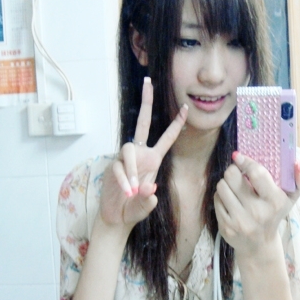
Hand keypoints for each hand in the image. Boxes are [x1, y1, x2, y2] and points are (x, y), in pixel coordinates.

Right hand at [100, 77, 187, 228]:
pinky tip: (127, 193)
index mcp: (154, 159)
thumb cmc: (134, 208)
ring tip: (133, 191)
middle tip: (148, 82)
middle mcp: (140, 154)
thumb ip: (148, 198)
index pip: (167, 137)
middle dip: (146, 102)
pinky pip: (118, 168)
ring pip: (128, 151)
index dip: (176, 123)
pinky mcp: (112, 166)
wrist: (117, 218)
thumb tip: (148, 189)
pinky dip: (124, 181)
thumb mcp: (146, 204)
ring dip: (131, 170)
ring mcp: (125, 159)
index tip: (186, 107)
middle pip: (142, 123)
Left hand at [214, 152, 299, 257]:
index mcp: (275, 202)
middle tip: (237, 175)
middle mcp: (258, 212)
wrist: (259, 246)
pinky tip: (230, 201)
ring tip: (234, 189)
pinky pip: (217, 200)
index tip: (239, 157)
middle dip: (233, 171)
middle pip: (232, 176)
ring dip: (226, 184)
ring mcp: (240, 221)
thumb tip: (298, 163)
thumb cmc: (274, 215)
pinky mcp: (226, 227)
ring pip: (222, 186)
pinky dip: (221, 197)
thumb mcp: (291, 199)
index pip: (256, 173)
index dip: (245, 162)